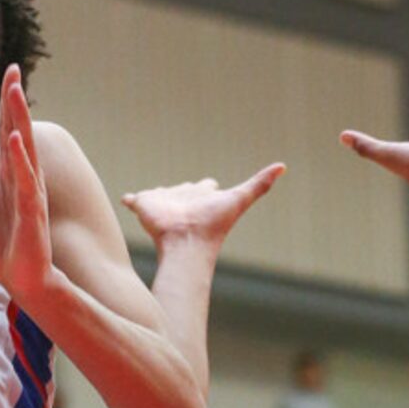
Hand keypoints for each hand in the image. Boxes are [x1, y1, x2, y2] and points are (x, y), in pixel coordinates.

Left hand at [0, 67, 51, 311]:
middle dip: (16, 101)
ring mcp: (28, 193)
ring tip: (16, 93)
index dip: (7, 103)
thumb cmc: (0, 244)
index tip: (8, 73)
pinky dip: (21, 161)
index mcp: (8, 173)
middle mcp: (22, 177)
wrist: (19, 280)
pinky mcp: (31, 213)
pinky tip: (17, 141)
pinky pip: (25, 183)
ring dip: (20, 121)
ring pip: (24, 150)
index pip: (7, 131)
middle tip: (15, 70)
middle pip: (18, 131)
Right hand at [122, 165, 283, 252]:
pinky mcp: (144, 205)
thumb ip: (260, 183)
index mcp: (204, 196)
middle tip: (179, 192)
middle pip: (182, 191)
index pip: (206, 186)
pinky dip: (129, 199)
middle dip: (180, 191)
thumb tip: (284, 166)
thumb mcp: (240, 199)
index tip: (209, 185)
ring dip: (154, 196)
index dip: (207, 186)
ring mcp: (163, 203)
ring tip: (150, 196)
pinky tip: (125, 198)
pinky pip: (134, 200)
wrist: (186, 241)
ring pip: (159, 196)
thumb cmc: (214, 225)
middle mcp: (183, 199)